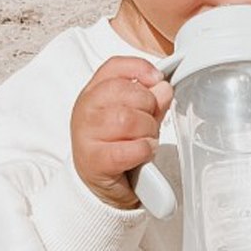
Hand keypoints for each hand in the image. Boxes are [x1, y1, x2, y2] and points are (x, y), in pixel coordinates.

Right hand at [71, 57, 172, 209]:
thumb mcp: (135, 115)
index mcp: (93, 92)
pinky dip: (145, 150)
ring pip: (130, 119)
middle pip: (128, 92)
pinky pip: (133, 147)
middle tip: (148, 122)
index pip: (115, 67)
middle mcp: (86, 110)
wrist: (98, 184)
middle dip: (149, 107)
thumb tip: (164, 87)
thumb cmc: (115, 144)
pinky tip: (142, 153)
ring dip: (148, 131)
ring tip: (145, 139)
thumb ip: (151, 99)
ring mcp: (87, 134)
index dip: (140, 69)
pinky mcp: (95, 160)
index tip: (157, 79)